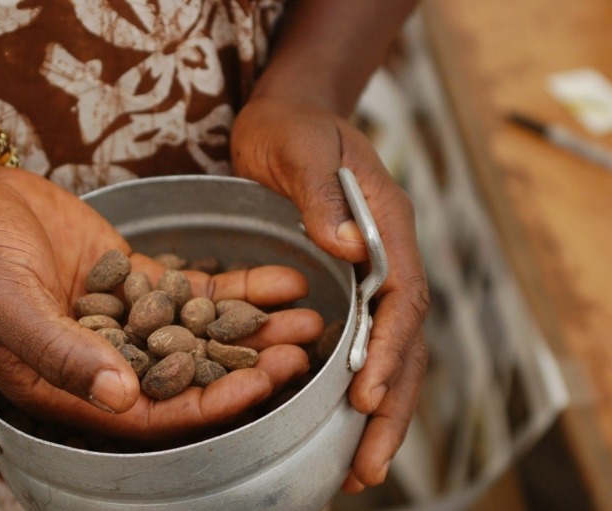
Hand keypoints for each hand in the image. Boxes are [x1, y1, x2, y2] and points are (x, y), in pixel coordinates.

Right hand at [0, 164, 318, 440]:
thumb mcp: (8, 306)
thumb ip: (62, 353)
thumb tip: (123, 398)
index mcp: (74, 387)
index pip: (156, 411)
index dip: (211, 402)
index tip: (263, 383)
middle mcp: (108, 361)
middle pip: (193, 374)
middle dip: (249, 365)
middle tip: (302, 349)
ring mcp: (128, 319)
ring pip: (203, 332)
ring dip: (254, 327)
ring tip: (307, 316)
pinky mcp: (138, 279)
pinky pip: (195, 289)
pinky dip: (236, 286)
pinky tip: (281, 279)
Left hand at [231, 97, 428, 490]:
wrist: (287, 114)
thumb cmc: (290, 126)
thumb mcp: (298, 147)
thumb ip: (320, 193)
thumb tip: (347, 249)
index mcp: (385, 224)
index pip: (400, 297)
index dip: (387, 349)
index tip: (364, 396)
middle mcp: (387, 255)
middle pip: (405, 340)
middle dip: (391, 405)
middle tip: (369, 467)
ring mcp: (371, 272)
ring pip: (389, 352)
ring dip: (380, 412)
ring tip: (361, 470)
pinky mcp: (346, 284)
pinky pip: (361, 343)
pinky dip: (356, 388)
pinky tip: (341, 426)